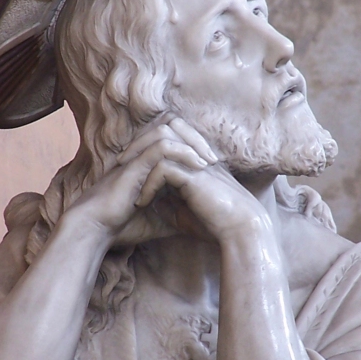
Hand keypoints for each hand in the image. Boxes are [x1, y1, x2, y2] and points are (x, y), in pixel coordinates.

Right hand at [65, 117, 217, 246]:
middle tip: (216, 160)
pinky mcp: (133, 164)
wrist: (96, 230)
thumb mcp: (159, 221)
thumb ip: (177, 215)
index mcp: (146, 161)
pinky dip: (182, 153)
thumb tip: (200, 225)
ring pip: (169, 129)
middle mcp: (141, 153)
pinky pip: (161, 147)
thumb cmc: (122, 226)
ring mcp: (136, 156)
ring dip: (192, 142)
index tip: (214, 166)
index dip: (196, 146)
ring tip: (208, 162)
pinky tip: (197, 166)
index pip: (175, 138)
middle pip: (174, 126)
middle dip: (198, 139)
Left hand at [118, 118, 270, 243]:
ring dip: (140, 159)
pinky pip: (163, 168)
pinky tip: (142, 201)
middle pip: (163, 129)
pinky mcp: (195, 175)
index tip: (129, 166)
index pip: (167, 137)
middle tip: (121, 164)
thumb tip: (151, 202)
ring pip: (161, 142)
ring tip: (127, 178)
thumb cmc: (216, 224)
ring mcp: (196, 161)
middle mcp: (196, 154)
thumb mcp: (185, 213)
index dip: (146, 146)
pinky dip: (149, 184)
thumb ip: (169, 203)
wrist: (239, 230)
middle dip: (138, 144)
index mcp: (195, 158)